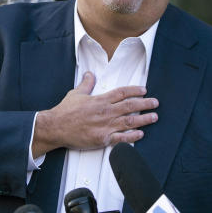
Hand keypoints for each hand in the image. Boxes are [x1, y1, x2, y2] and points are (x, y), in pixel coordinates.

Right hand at [32, 71, 157, 156]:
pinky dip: (132, 136)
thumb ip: (86, 84)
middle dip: (145, 104)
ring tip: (154, 117)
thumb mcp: (76, 93)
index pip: (122, 92)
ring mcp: (105, 126)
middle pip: (130, 106)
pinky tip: (141, 134)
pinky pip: (121, 138)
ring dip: (144, 119)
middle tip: (155, 103)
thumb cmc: (65, 111)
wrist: (56, 127)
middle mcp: (106, 112)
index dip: (135, 90)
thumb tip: (90, 73)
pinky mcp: (103, 139)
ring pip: (130, 121)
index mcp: (100, 100)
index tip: (144, 90)